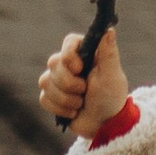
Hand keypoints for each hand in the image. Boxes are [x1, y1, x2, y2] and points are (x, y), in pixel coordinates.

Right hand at [39, 29, 129, 145]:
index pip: (69, 42)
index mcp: (86, 53)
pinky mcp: (51, 95)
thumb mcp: (112, 76)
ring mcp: (58, 79)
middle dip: (70, 83)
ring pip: (45, 82)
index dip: (69, 55)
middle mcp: (69, 63)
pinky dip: (59, 108)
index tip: (79, 68)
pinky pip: (43, 98)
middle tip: (85, 91)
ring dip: (66, 98)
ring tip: (81, 103)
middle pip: (54, 63)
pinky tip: (73, 111)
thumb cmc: (111, 97)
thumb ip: (109, 53)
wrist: (104, 124)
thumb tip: (109, 30)